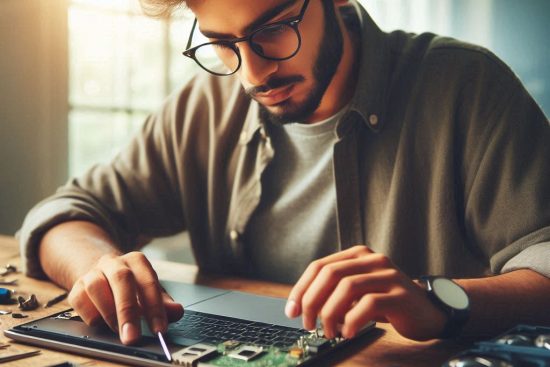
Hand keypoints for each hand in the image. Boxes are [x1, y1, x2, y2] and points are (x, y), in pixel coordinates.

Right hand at [68, 251, 183, 344]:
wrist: (103, 274)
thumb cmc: (132, 286)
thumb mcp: (151, 292)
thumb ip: (164, 303)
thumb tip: (177, 312)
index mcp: (137, 261)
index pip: (148, 282)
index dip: (155, 307)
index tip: (159, 330)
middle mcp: (114, 262)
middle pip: (121, 280)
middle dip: (128, 311)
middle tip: (132, 337)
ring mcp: (93, 273)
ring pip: (96, 286)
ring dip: (108, 312)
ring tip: (118, 330)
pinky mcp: (76, 287)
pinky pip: (79, 300)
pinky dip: (91, 314)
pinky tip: (101, 323)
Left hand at [285, 246, 446, 340]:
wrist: (428, 311)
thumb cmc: (387, 303)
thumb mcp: (358, 292)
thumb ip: (334, 292)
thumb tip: (302, 306)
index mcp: (357, 255)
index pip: (319, 266)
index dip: (301, 289)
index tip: (292, 310)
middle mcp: (372, 259)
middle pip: (330, 274)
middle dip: (312, 301)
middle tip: (308, 323)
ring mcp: (388, 275)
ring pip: (347, 286)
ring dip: (331, 313)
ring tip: (329, 331)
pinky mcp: (401, 294)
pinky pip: (369, 304)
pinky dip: (353, 320)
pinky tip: (349, 332)